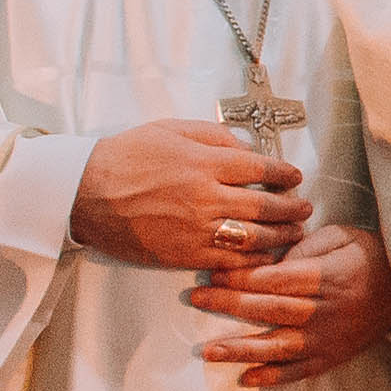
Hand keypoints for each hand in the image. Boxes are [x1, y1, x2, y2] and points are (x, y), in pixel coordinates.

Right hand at [74, 120, 311, 273]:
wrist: (85, 192)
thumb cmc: (126, 156)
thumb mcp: (171, 129)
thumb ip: (214, 136)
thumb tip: (247, 149)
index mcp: (204, 162)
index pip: (260, 170)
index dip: (285, 174)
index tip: (295, 177)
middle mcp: (206, 197)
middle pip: (265, 207)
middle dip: (293, 208)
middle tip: (306, 208)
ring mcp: (197, 229)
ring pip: (254, 238)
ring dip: (281, 236)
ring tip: (295, 232)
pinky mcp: (184, 255)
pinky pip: (230, 261)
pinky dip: (254, 260)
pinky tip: (266, 255)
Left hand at [188, 223, 390, 387]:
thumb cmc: (370, 256)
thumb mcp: (343, 235)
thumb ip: (307, 244)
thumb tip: (273, 258)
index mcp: (325, 277)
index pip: (274, 279)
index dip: (241, 277)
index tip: (212, 272)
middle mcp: (324, 311)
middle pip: (268, 310)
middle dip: (228, 304)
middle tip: (195, 298)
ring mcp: (327, 339)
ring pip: (277, 347)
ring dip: (240, 349)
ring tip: (208, 352)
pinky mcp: (331, 357)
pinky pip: (299, 371)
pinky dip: (273, 378)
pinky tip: (246, 380)